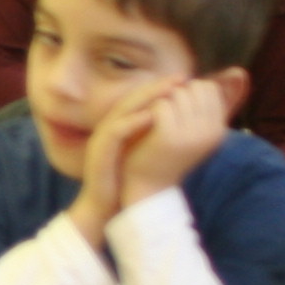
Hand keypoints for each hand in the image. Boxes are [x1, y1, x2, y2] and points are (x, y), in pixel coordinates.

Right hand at [65, 78, 174, 239]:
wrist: (104, 206)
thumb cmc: (126, 180)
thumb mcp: (143, 152)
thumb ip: (155, 134)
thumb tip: (181, 122)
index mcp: (119, 125)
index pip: (141, 99)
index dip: (162, 86)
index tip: (185, 80)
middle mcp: (109, 126)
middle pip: (133, 97)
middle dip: (158, 86)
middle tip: (181, 78)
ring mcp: (102, 137)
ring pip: (124, 109)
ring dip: (147, 97)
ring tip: (170, 91)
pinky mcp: (99, 151)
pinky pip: (117, 130)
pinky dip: (134, 121)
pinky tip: (154, 115)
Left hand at [118, 79, 232, 208]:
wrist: (148, 184)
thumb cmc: (166, 152)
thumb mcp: (193, 130)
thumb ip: (202, 106)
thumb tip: (227, 74)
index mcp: (218, 130)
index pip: (209, 88)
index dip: (188, 90)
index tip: (174, 107)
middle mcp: (210, 132)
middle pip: (194, 87)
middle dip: (175, 93)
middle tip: (162, 114)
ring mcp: (192, 134)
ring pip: (178, 93)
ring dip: (162, 101)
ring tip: (155, 121)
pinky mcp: (170, 136)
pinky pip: (161, 104)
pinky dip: (150, 109)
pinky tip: (146, 124)